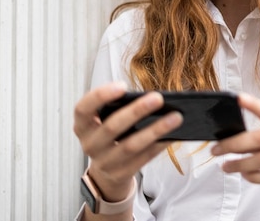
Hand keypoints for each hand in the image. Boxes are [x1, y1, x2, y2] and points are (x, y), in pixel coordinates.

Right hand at [73, 83, 182, 200]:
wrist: (105, 171)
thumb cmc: (110, 134)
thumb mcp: (105, 120)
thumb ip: (119, 108)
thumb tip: (152, 98)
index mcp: (83, 126)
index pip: (83, 109)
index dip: (100, 96)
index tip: (122, 86)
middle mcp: (90, 145)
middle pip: (112, 127)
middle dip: (136, 111)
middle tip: (158, 98)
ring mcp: (104, 162)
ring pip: (131, 146)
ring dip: (155, 130)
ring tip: (176, 117)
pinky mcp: (120, 174)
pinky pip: (143, 159)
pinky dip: (159, 145)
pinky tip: (173, 135)